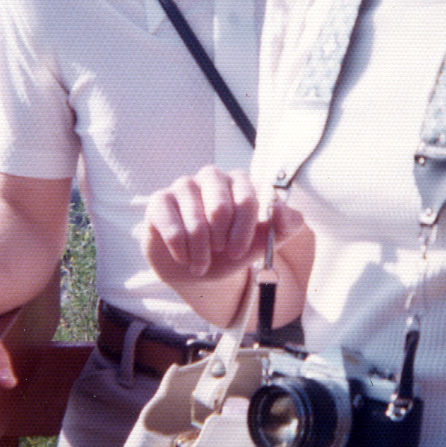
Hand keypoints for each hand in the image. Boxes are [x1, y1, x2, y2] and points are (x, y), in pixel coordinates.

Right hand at [144, 166, 303, 284]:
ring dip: (201, 250)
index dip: (243, 231)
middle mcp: (212, 177)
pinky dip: (180, 249)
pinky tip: (184, 257)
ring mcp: (184, 186)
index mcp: (240, 182)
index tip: (238, 252)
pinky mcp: (160, 200)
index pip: (247, 200)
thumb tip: (280, 208)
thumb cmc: (232, 249)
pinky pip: (171, 226)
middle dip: (221, 239)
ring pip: (195, 220)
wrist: (199, 269)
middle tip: (220, 252)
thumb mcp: (264, 242)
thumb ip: (286, 225)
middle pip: (220, 206)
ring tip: (202, 263)